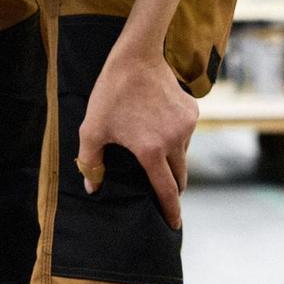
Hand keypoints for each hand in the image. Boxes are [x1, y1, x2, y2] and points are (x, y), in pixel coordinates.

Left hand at [77, 52, 197, 228]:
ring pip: (184, 154)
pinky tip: (159, 126)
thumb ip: (91, 162)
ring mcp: (186, 126)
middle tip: (162, 194)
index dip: (170, 210)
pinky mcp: (192, 112)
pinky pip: (186, 134)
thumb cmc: (110, 94)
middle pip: (180, 177)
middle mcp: (174, 141)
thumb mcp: (92, 129)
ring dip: (172, 160)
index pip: (165, 190)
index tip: (174, 225)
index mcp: (150, 150)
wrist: (136, 58)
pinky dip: (176, 138)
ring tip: (153, 151)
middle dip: (172, 189)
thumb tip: (93, 187)